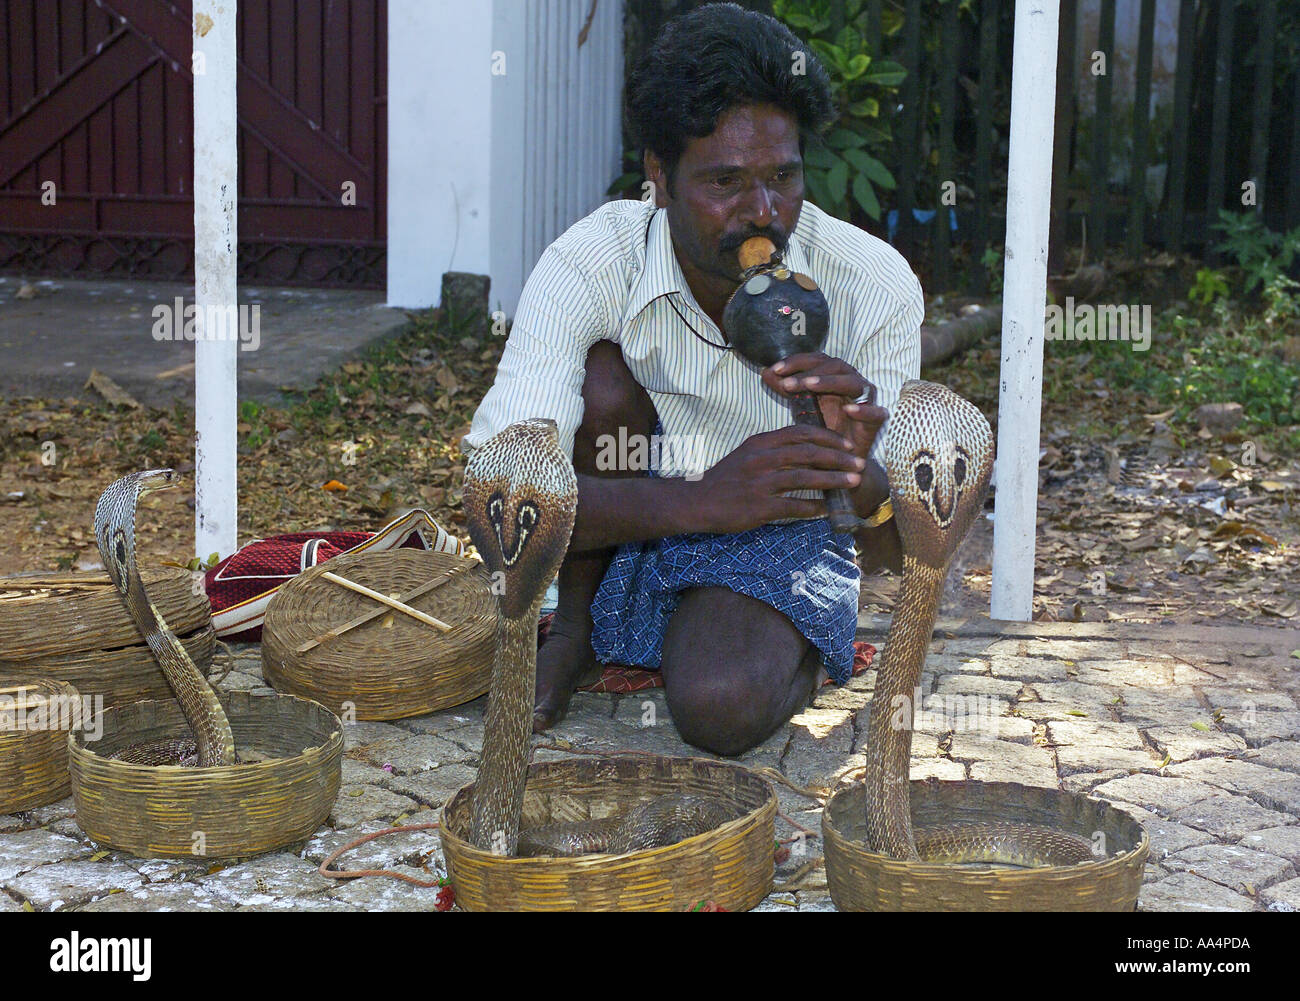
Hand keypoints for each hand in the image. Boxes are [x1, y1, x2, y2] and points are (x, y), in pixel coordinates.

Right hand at [698, 424, 865, 533]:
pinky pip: (793, 506)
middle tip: (858, 463)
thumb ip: (773, 450)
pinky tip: (826, 510)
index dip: (827, 437)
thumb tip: (805, 450)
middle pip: (807, 453)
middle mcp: (761, 459)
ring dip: (832, 480)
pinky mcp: (759, 507)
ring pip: (805, 478)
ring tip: (852, 482)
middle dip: (838, 457)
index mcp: (760, 443)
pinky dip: (813, 508)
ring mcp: (760, 483)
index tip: (845, 444)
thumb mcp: (746, 454)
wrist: (697, 501)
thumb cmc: (724, 479)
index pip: (800, 433)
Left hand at [761, 352, 887, 465]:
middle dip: (809, 371)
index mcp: (834, 377)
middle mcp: (851, 383)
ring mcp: (866, 400)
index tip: (774, 370)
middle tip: (787, 382)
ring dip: (830, 382)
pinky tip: (847, 410)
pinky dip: (864, 410)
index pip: (817, 359)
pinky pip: (876, 412)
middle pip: (835, 365)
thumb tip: (765, 372)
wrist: (840, 462)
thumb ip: (786, 388)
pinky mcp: (877, 421)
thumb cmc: (822, 429)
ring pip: (853, 382)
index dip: (796, 362)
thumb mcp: (800, 407)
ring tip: (808, 386)